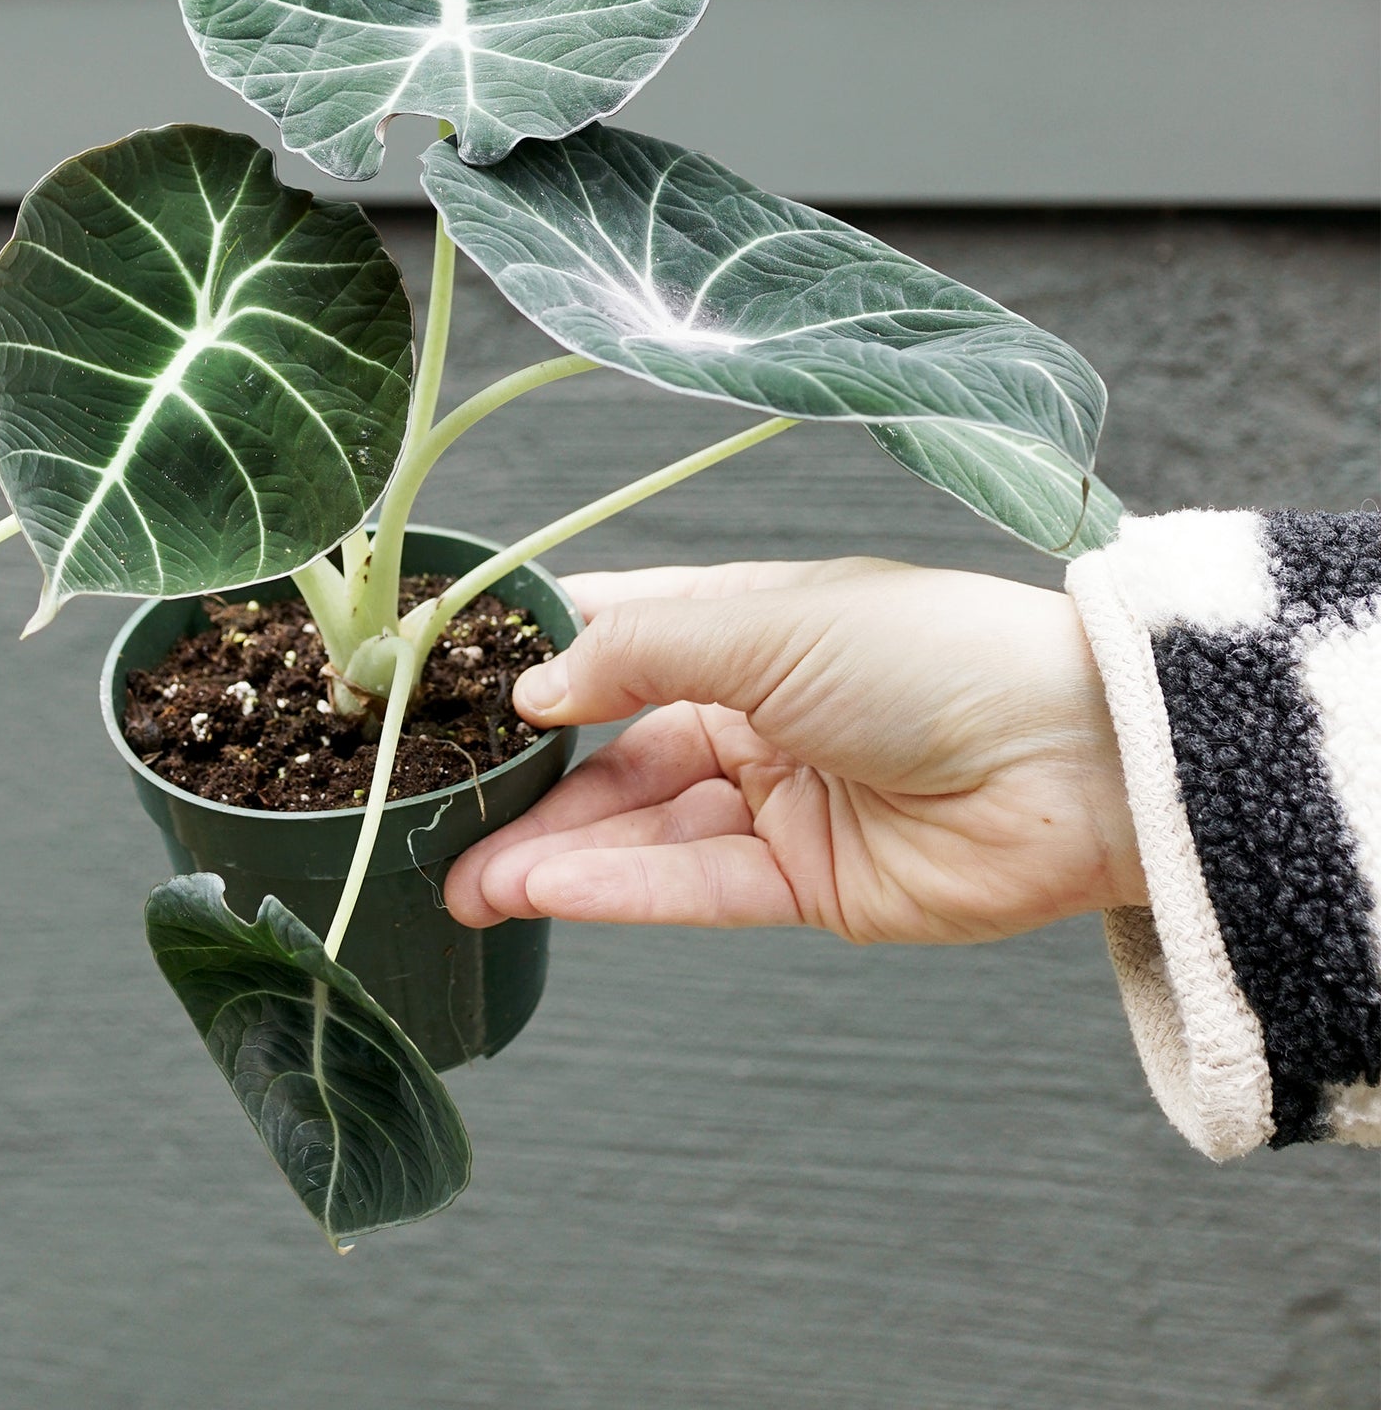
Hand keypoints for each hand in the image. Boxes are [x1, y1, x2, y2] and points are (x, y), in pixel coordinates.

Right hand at [446, 559, 1144, 943]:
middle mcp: (756, 710)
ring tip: (464, 876)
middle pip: (617, 751)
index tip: (452, 686)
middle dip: (529, 784)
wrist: (1076, 760)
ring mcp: (780, 799)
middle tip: (440, 812)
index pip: (618, 636)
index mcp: (749, 625)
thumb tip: (536, 688)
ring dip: (553, 852)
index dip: (538, 661)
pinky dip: (614, 889)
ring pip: (643, 828)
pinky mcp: (808, 882)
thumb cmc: (931, 655)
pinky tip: (540, 891)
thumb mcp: (766, 625)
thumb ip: (640, 655)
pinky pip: (692, 886)